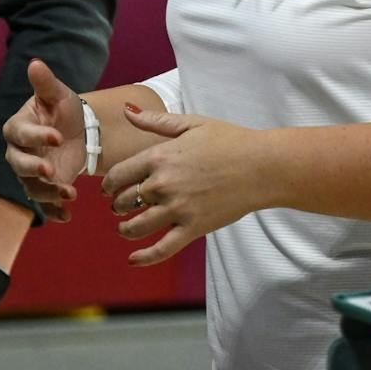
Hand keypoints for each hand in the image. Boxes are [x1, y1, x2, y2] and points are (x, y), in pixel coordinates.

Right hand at [1, 58, 83, 221]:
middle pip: (18, 164)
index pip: (21, 134)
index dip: (36, 136)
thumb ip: (45, 83)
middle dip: (33, 169)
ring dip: (47, 193)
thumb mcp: (58, 94)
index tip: (56, 137)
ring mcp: (30, 173)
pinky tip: (67, 216)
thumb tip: (35, 62)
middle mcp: (18, 152)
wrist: (79, 131)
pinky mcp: (43, 188)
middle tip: (51, 172)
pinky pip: (43, 203)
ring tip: (70, 193)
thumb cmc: (63, 109)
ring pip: (30, 187)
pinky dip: (53, 211)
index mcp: (18, 127)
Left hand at [99, 105, 270, 265]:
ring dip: (125, 229)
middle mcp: (163, 184)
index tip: (109, 188)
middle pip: (123, 201)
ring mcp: (178, 208)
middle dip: (116, 205)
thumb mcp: (191, 123)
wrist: (262, 166)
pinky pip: (162, 248)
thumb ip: (155, 120)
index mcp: (160, 157)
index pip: (118, 175)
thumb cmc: (229, 140)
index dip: (108, 184)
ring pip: (136, 227)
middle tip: (119, 206)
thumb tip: (126, 110)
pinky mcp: (193, 228)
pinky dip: (144, 257)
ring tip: (125, 227)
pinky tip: (133, 259)